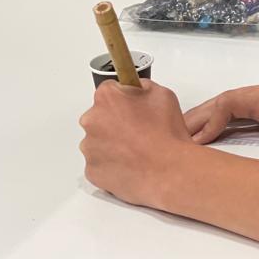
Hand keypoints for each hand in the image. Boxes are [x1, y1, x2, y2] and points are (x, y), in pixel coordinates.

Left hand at [79, 79, 192, 208]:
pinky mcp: (92, 170)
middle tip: (138, 131)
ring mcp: (89, 147)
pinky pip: (99, 163)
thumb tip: (135, 90)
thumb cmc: (166, 135)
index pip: (109, 91)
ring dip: (112, 143)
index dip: (124, 99)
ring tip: (136, 150)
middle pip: (99, 116)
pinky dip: (112, 164)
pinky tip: (130, 164)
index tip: (132, 107)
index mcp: (107, 98)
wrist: (169, 171)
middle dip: (115, 122)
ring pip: (98, 141)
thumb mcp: (163, 94)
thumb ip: (142, 87)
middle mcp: (91, 121)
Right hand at [183, 57, 258, 159]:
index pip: (230, 105)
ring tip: (190, 132)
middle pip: (224, 100)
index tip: (195, 140)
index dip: (210, 121)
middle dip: (198, 117)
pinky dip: (225, 111)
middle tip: (175, 136)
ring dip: (209, 113)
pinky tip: (223, 124)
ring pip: (232, 100)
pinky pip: (243, 101)